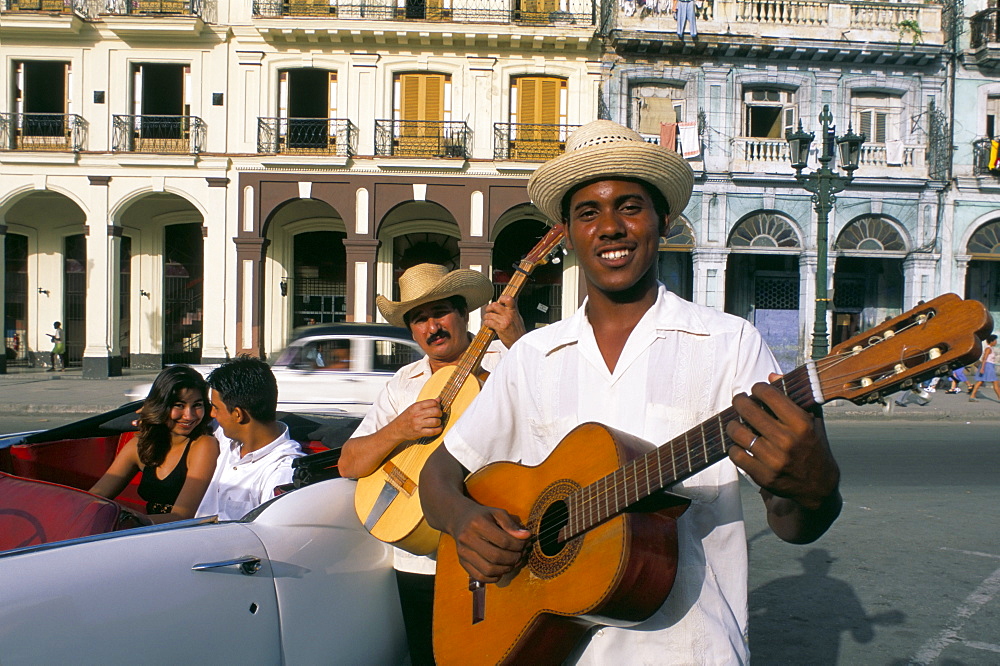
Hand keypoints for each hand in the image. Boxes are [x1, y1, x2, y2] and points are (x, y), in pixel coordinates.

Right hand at [391, 398, 444, 441]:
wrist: (397, 429)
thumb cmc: (406, 417)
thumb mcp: (414, 408)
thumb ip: (426, 404)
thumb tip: (438, 399)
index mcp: (416, 406)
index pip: (433, 402)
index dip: (438, 405)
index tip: (438, 408)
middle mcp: (417, 414)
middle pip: (436, 411)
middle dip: (440, 413)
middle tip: (439, 415)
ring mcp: (418, 424)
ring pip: (436, 421)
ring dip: (439, 422)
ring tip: (438, 422)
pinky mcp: (419, 432)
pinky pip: (433, 431)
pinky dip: (438, 430)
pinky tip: (438, 428)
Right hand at [451, 503, 530, 583]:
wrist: (460, 519)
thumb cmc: (483, 516)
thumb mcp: (497, 513)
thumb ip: (511, 524)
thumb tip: (526, 536)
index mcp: (477, 523)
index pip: (503, 541)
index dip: (518, 545)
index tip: (524, 543)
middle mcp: (467, 538)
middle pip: (496, 557)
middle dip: (514, 558)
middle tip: (520, 554)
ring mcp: (463, 552)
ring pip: (488, 570)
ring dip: (506, 569)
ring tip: (512, 562)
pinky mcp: (462, 562)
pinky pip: (480, 577)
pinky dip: (494, 577)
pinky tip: (501, 568)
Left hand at [483, 295, 526, 348]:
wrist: (520, 343)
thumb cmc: (518, 331)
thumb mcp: (518, 317)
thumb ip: (514, 308)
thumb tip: (514, 298)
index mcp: (514, 311)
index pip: (508, 299)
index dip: (501, 298)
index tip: (498, 301)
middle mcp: (509, 314)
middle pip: (494, 305)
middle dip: (489, 308)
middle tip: (488, 310)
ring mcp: (505, 321)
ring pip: (490, 314)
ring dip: (486, 317)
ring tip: (487, 319)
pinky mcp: (500, 328)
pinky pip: (489, 322)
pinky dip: (486, 323)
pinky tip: (488, 325)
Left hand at [725, 374, 839, 511]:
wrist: (817, 487)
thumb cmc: (813, 447)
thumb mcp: (813, 421)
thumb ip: (796, 397)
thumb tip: (772, 375)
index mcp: (801, 424)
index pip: (770, 395)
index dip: (758, 388)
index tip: (756, 389)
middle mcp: (787, 441)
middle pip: (748, 411)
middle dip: (739, 401)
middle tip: (739, 401)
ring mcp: (774, 460)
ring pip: (737, 432)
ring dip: (732, 425)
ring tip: (735, 423)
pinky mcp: (763, 475)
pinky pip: (736, 454)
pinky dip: (734, 447)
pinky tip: (740, 444)